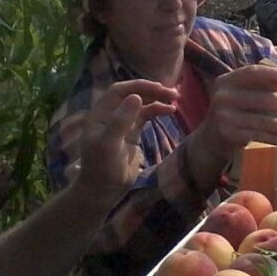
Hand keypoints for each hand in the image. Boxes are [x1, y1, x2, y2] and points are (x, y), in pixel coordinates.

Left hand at [76, 79, 177, 199]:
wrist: (104, 190)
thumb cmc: (102, 167)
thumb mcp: (109, 144)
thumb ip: (121, 120)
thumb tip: (136, 96)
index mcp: (100, 113)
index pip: (119, 90)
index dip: (138, 85)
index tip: (158, 87)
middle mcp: (111, 114)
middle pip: (133, 94)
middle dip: (152, 91)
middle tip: (173, 93)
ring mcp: (123, 123)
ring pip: (142, 104)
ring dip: (158, 100)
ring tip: (175, 100)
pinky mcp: (132, 133)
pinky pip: (146, 116)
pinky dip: (158, 111)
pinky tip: (170, 112)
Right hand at [192, 65, 276, 160]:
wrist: (211, 137)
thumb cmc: (236, 108)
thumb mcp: (242, 91)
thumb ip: (261, 83)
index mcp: (227, 80)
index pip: (252, 72)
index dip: (271, 73)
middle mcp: (223, 96)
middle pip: (262, 98)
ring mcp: (225, 116)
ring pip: (263, 120)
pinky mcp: (230, 134)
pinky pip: (258, 135)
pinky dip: (275, 138)